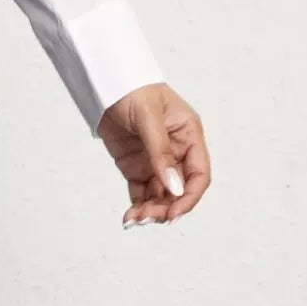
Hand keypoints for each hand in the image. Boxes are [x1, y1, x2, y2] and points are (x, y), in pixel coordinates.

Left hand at [98, 84, 210, 226]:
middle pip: (180, 191)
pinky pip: (141, 193)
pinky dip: (137, 206)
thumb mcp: (149, 118)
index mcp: (189, 136)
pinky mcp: (136, 167)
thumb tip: (174, 188)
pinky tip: (129, 216)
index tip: (174, 213)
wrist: (107, 86)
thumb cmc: (133, 90)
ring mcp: (156, 161)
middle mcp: (177, 152)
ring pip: (160, 196)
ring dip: (151, 211)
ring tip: (134, 219)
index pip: (199, 174)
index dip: (189, 197)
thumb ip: (160, 153)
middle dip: (166, 208)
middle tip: (148, 218)